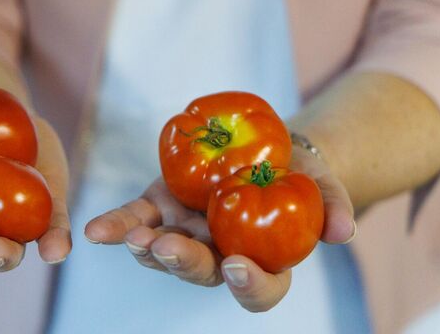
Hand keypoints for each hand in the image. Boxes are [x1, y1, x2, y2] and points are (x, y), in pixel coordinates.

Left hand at [84, 146, 355, 311]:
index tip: (237, 267)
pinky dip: (115, 227)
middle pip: (201, 272)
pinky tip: (95, 232)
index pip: (259, 290)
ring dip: (145, 247)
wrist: (262, 148)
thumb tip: (344, 231)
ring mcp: (185, 233)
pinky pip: (134, 221)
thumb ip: (332, 206)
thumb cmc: (297, 175)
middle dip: (183, 262)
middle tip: (168, 249)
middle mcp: (218, 255)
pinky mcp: (159, 210)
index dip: (249, 285)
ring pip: (162, 251)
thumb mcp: (320, 183)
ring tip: (134, 237)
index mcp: (261, 260)